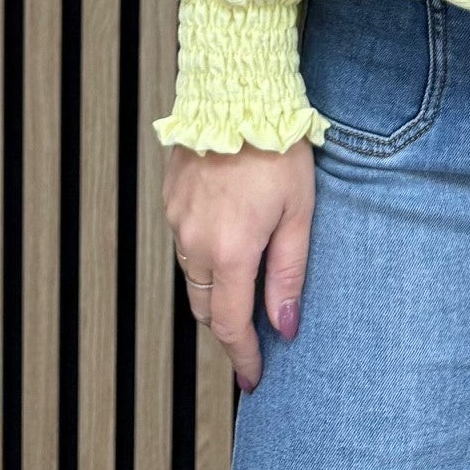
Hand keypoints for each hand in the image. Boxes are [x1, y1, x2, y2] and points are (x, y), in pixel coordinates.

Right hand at [162, 136, 315, 392]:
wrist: (238, 92)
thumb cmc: (277, 147)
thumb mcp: (298, 212)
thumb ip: (289, 272)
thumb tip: (285, 326)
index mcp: (230, 251)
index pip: (229, 325)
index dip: (242, 356)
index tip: (253, 377)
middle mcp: (195, 241)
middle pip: (205, 305)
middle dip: (227, 326)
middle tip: (252, 337)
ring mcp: (177, 218)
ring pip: (192, 273)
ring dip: (214, 288)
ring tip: (244, 286)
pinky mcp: (171, 197)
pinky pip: (185, 240)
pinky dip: (204, 253)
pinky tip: (227, 238)